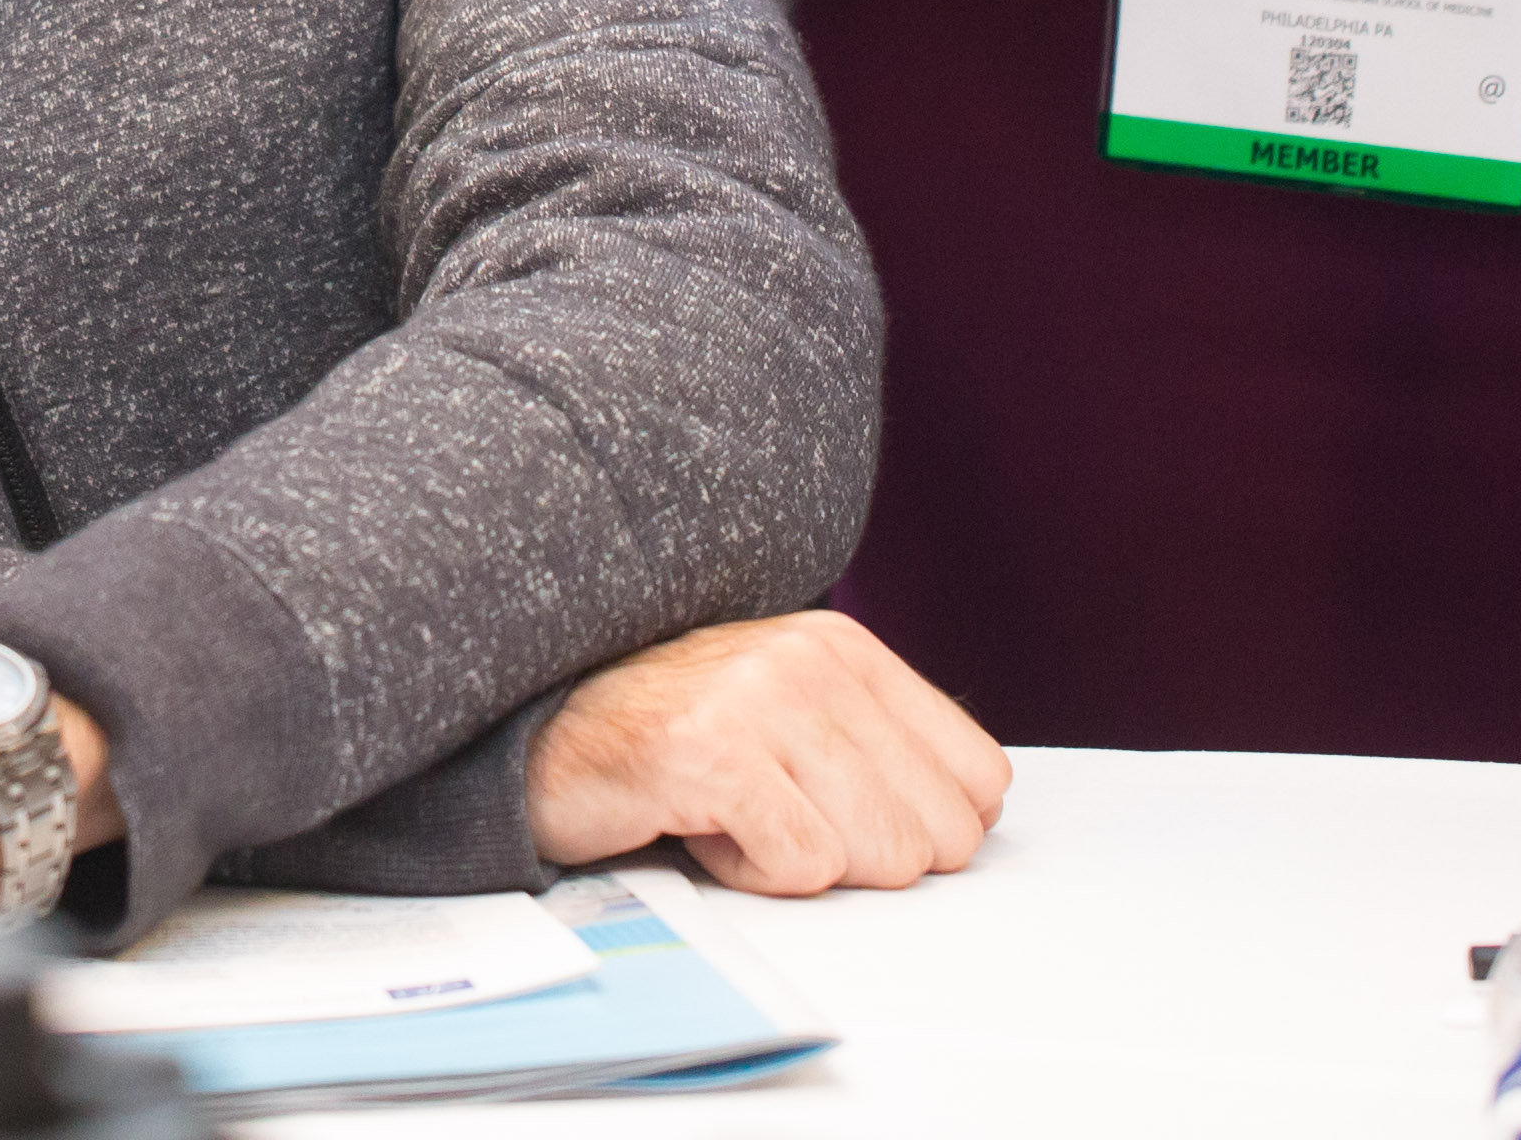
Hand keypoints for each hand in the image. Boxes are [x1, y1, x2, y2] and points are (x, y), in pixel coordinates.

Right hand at [525, 613, 1007, 894]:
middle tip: (778, 814)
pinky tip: (701, 826)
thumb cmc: (674, 739)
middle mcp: (810, 661)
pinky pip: (801, 868)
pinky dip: (751, 873)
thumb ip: (883, 749)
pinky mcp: (711, 756)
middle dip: (863, 853)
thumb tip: (977, 817)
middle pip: (937, 833)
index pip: (979, 779)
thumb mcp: (795, 717)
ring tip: (735, 813)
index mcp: (845, 647)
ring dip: (801, 862)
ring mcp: (759, 702)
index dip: (922, 827)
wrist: (541, 735)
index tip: (844, 813)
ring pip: (879, 856)